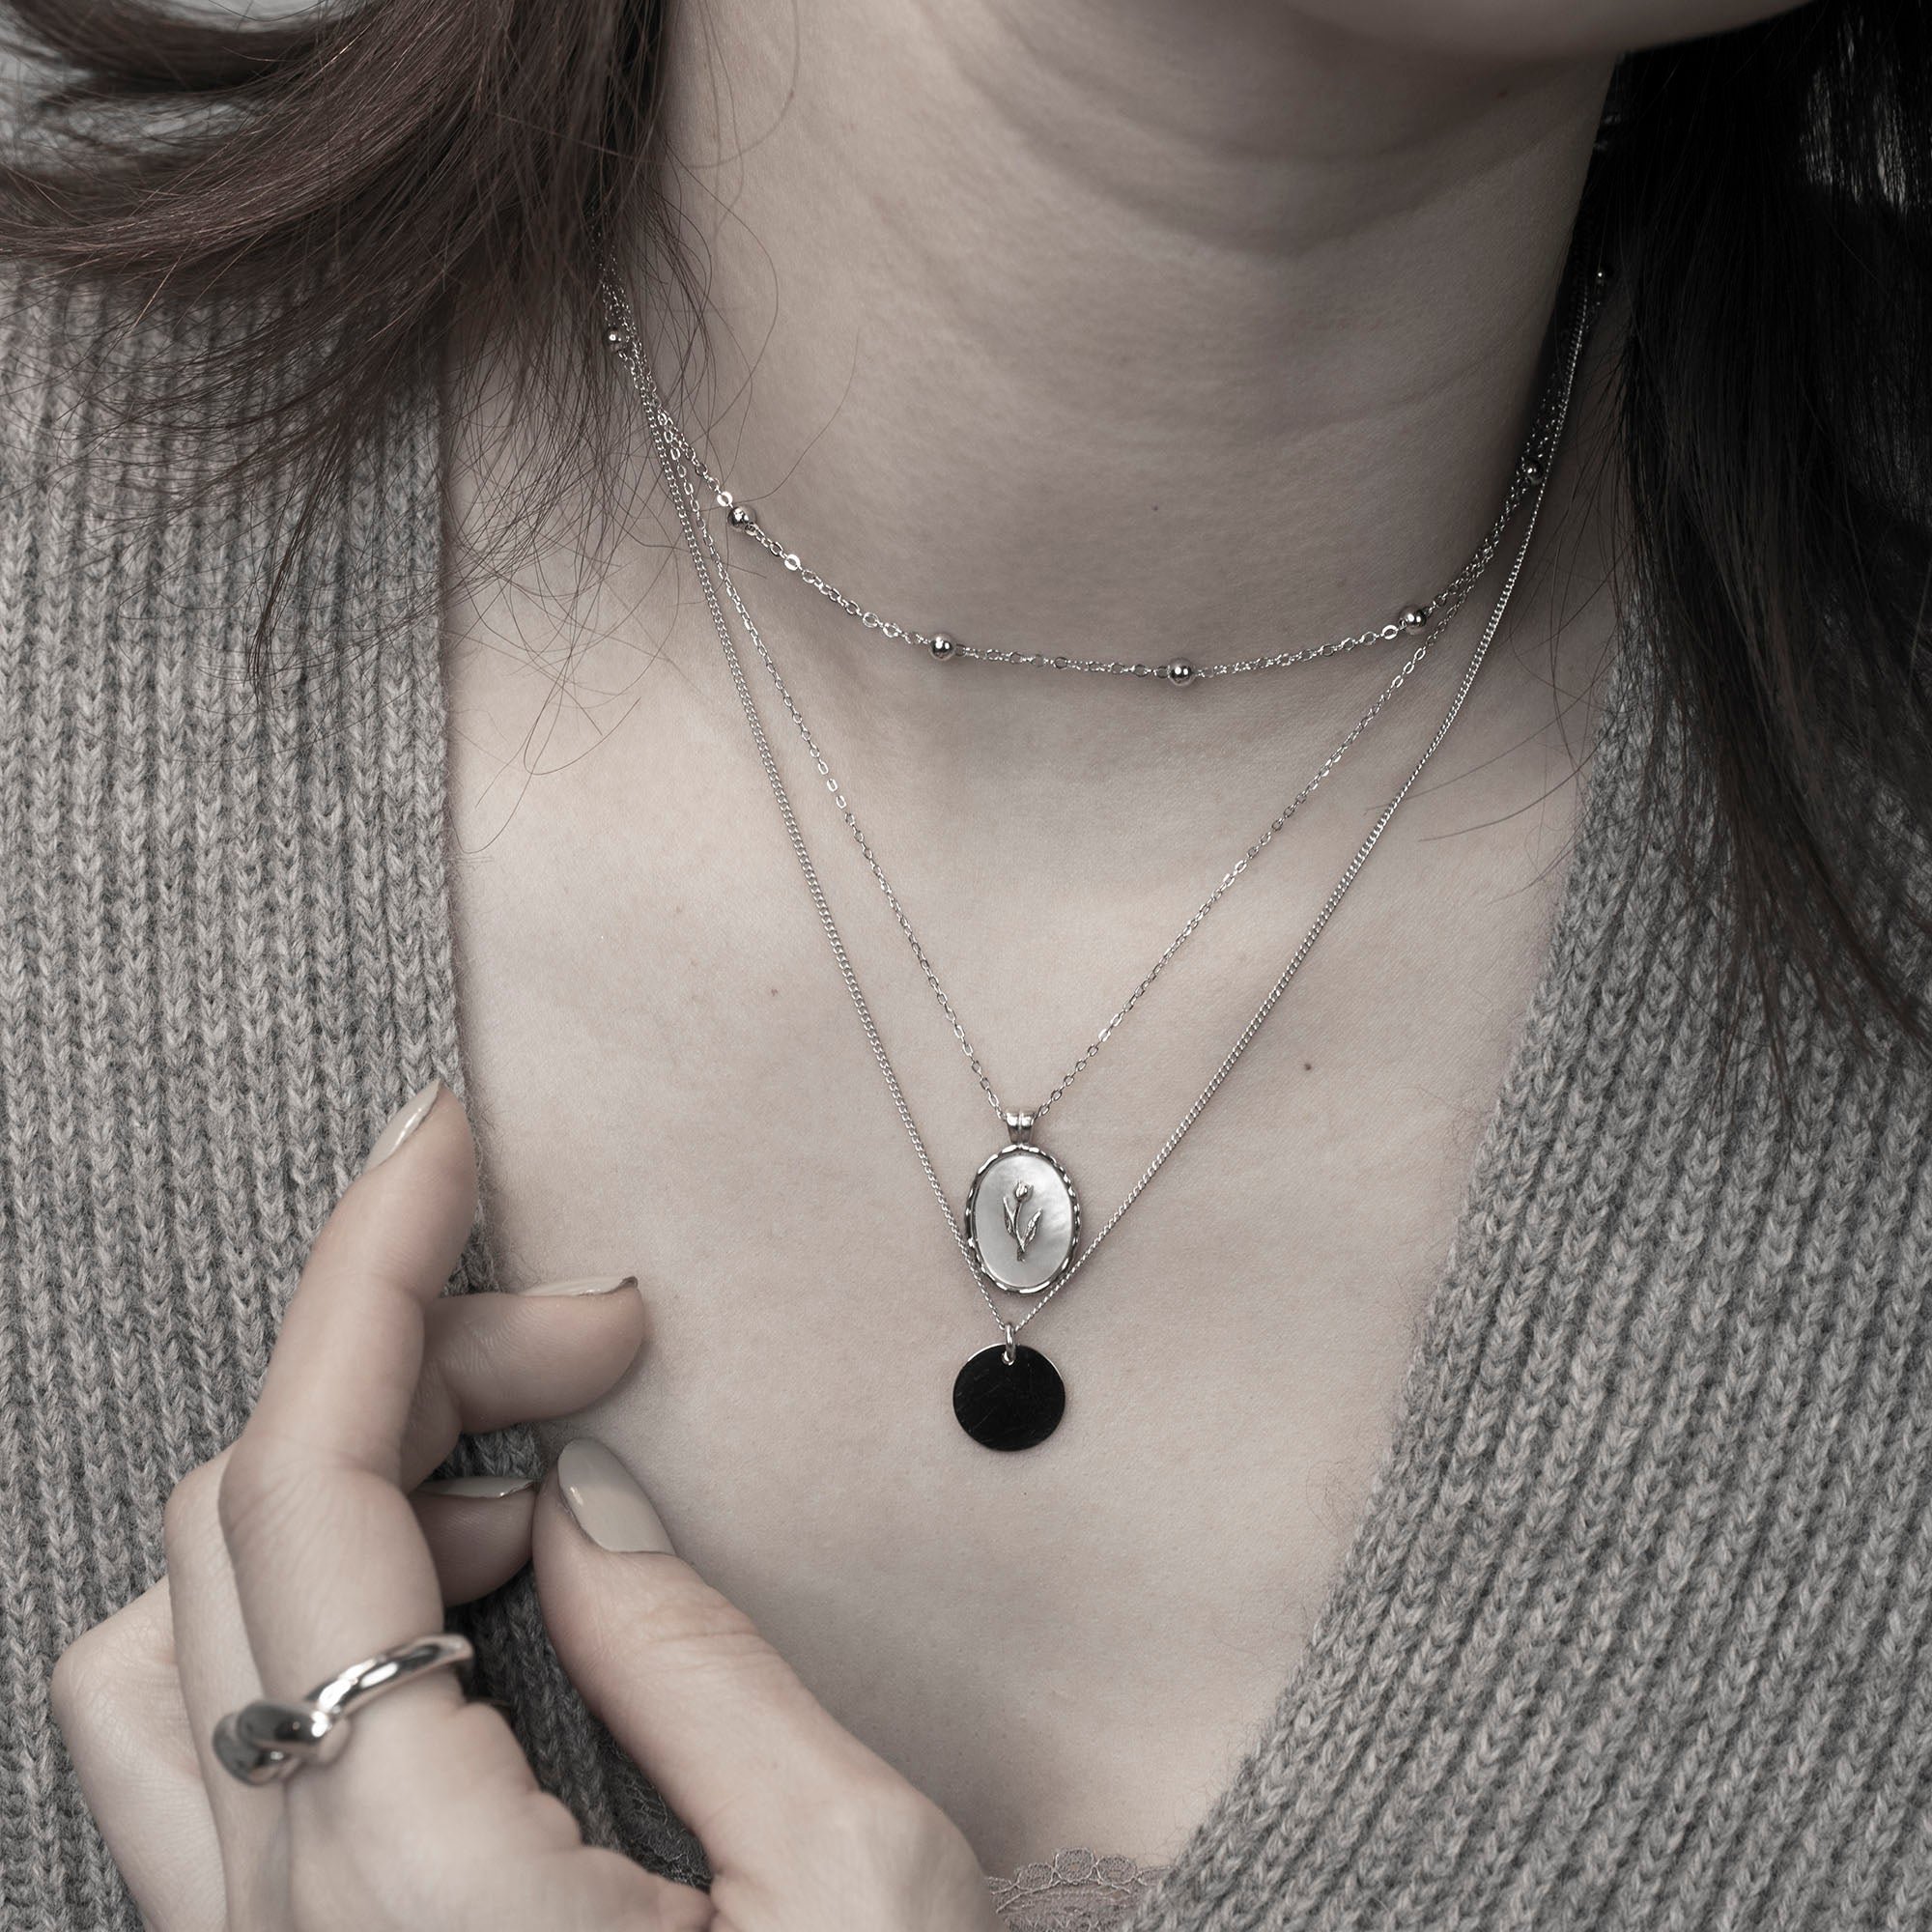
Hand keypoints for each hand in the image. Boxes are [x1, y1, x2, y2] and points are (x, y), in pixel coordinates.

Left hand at [52, 1078, 996, 1930]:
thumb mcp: (862, 1885)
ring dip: (338, 1504)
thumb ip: (691, 1666)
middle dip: (413, 1373)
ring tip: (532, 1501)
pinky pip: (207, 1751)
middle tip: (602, 1345)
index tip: (449, 1142)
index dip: (373, 1277)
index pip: (310, 1488)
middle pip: (235, 1531)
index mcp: (411, 1890)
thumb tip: (571, 1497)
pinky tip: (490, 1632)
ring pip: (163, 1645)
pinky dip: (326, 1624)